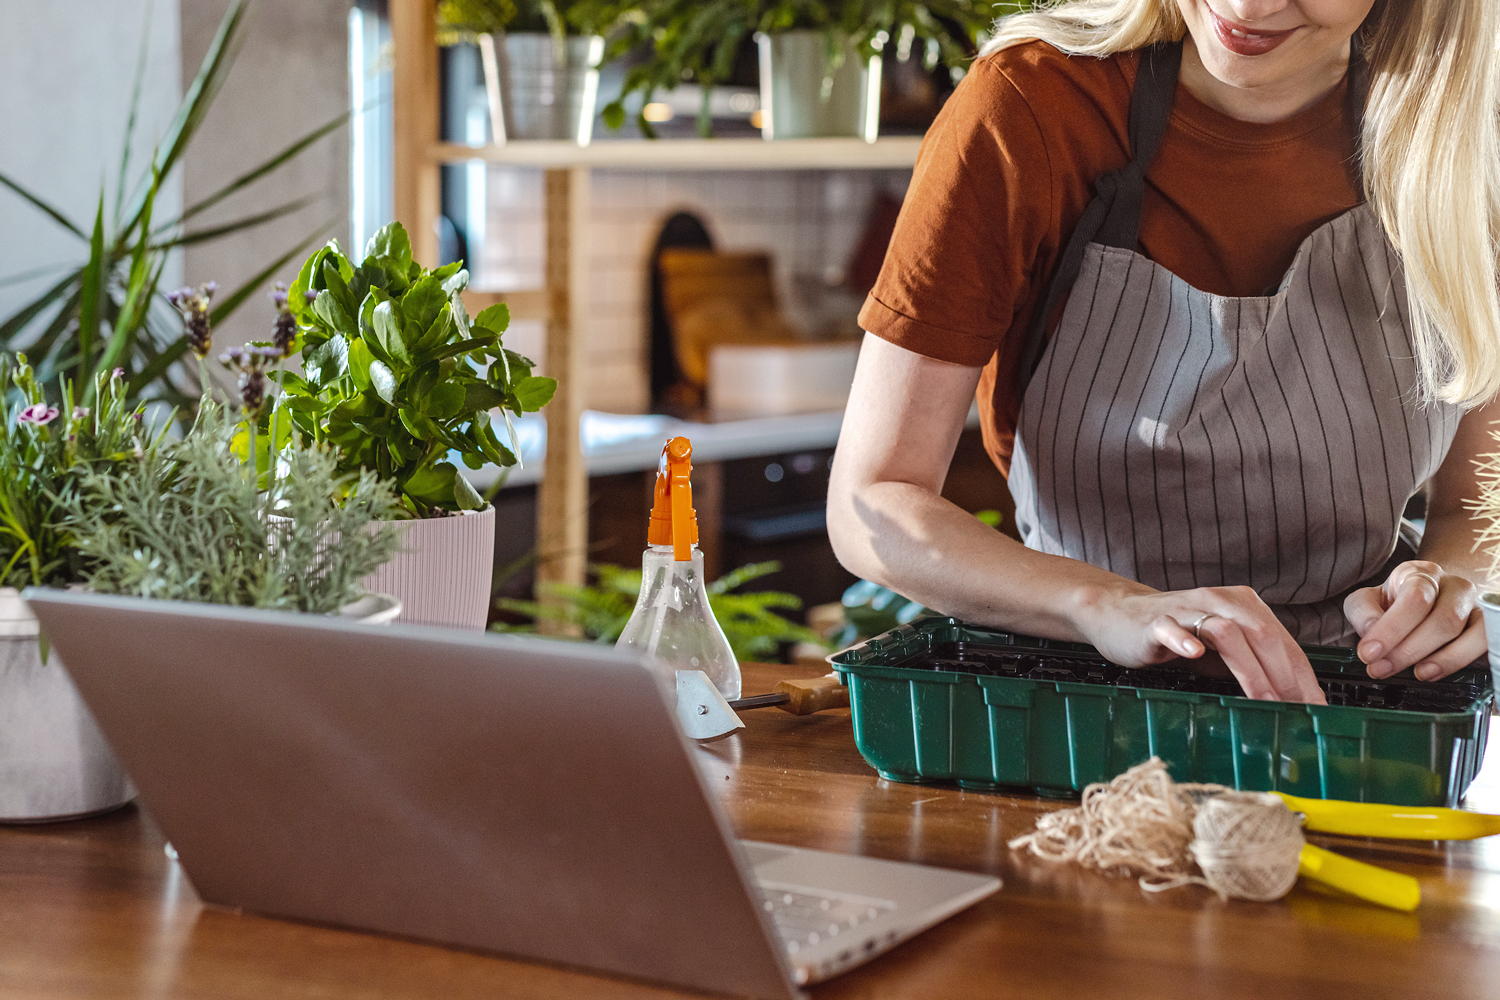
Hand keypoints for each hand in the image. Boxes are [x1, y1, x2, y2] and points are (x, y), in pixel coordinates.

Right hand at [1074, 584, 1325, 703]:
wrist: (1119, 615)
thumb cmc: (1176, 636)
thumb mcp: (1222, 649)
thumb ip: (1253, 665)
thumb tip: (1291, 701)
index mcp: (1244, 605)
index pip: (1282, 642)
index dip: (1302, 676)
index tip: (1315, 709)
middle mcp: (1221, 601)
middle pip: (1262, 635)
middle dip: (1284, 676)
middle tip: (1295, 710)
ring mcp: (1187, 609)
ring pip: (1226, 633)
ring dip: (1249, 669)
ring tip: (1262, 699)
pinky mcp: (1155, 621)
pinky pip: (1173, 628)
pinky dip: (1185, 640)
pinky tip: (1194, 654)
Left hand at [1344, 561, 1483, 680]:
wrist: (1430, 602)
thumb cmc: (1395, 603)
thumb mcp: (1368, 602)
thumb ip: (1363, 612)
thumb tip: (1370, 631)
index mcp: (1420, 573)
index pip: (1414, 597)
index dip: (1391, 629)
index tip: (1369, 653)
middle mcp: (1452, 585)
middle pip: (1442, 618)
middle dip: (1408, 649)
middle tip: (1382, 668)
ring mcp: (1474, 606)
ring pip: (1464, 631)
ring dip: (1436, 658)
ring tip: (1414, 673)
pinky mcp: (1487, 626)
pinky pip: (1483, 643)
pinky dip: (1459, 661)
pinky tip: (1434, 672)